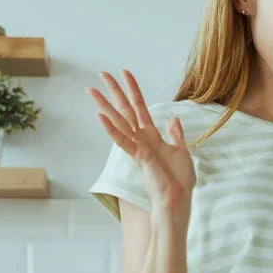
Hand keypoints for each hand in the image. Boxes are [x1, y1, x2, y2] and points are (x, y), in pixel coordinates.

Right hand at [87, 70, 195, 217]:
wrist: (178, 199)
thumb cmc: (179, 180)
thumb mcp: (182, 151)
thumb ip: (175, 135)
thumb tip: (173, 118)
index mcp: (152, 136)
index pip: (140, 107)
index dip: (133, 90)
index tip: (125, 72)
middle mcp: (142, 139)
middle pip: (125, 110)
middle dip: (114, 91)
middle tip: (101, 73)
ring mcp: (138, 147)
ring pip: (119, 121)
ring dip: (105, 105)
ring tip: (91, 89)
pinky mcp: (138, 156)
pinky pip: (122, 140)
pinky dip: (111, 129)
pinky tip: (99, 116)